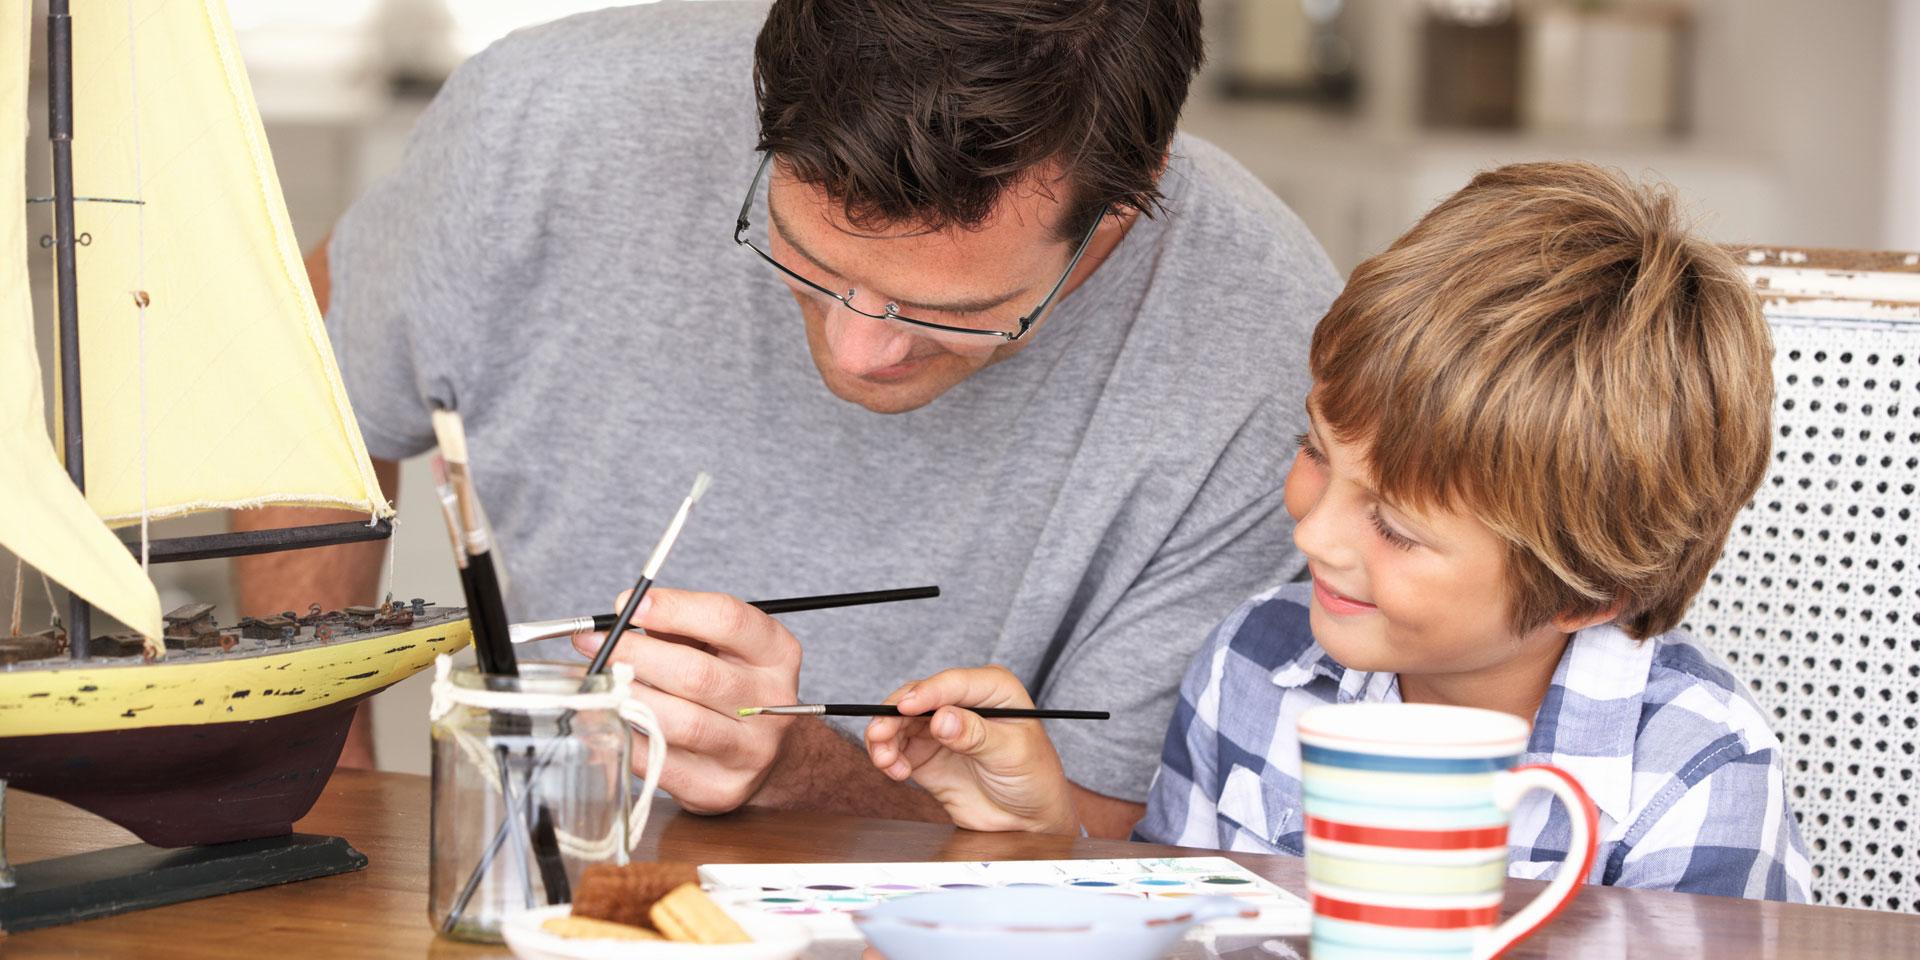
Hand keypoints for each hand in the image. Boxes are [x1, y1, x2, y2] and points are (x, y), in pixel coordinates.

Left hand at [574, 587, 800, 813]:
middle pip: (697, 674)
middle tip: (595, 643)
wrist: (766, 754)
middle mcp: (770, 703)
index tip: (630, 604)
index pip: (728, 621)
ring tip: (601, 681)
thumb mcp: (720, 645)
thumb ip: (680, 626)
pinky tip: (610, 717)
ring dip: (630, 697)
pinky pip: (660, 761)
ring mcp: (749, 751)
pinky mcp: (721, 789)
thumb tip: (624, 612)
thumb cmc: (730, 687)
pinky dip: (627, 736)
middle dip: (636, 654)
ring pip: (680, 722)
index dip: (675, 608)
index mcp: (776, 655)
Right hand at [862, 666, 1078, 834]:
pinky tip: (896, 771)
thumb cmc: (1034, 777)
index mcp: (993, 689)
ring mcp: (941, 728)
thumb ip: (976, 735)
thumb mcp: (1012, 753)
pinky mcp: (926, 753)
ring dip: (884, 737)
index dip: (925, 693)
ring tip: (884, 760)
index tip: (904, 708)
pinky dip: (887, 756)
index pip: (953, 683)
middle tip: (879, 735)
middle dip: (893, 715)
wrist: (1027, 819)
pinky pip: (897, 747)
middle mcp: (962, 702)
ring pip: (900, 721)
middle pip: (917, 698)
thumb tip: (941, 719)